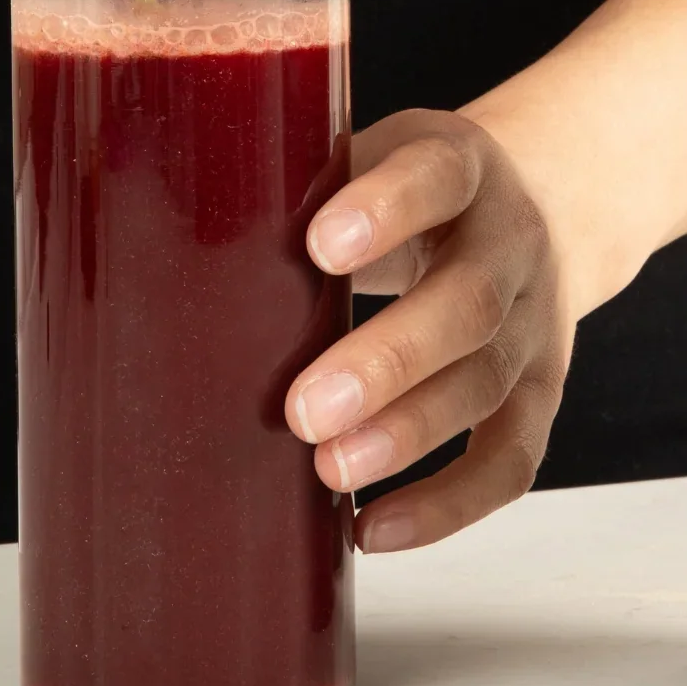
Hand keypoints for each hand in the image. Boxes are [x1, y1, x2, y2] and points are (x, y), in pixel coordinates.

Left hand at [285, 110, 574, 552]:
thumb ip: (293, 183)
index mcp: (461, 164)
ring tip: (330, 471)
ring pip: (488, 383)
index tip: (319, 245)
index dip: (387, 209)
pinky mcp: (543, 391)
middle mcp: (511, 241)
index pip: (436, 176)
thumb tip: (143, 225)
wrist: (540, 207)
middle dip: (388, 361)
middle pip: (470, 301)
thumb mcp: (368, 157)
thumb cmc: (411, 193)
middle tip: (305, 409)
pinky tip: (375, 528)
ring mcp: (536, 320)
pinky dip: (448, 504)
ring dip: (408, 436)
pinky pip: (510, 459)